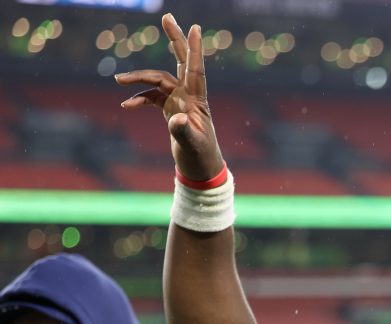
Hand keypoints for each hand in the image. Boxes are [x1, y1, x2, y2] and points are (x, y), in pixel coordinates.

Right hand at [115, 13, 223, 180]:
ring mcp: (180, 101)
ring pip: (159, 80)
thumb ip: (183, 129)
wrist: (201, 169)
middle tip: (167, 16)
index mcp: (197, 100)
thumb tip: (177, 116)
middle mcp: (189, 96)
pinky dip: (139, 99)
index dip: (194, 49)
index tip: (195, 27)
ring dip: (140, 78)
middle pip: (181, 61)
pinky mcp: (172, 109)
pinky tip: (126, 105)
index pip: (195, 69)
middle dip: (174, 39)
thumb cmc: (200, 157)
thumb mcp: (191, 145)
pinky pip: (153, 97)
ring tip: (118, 81)